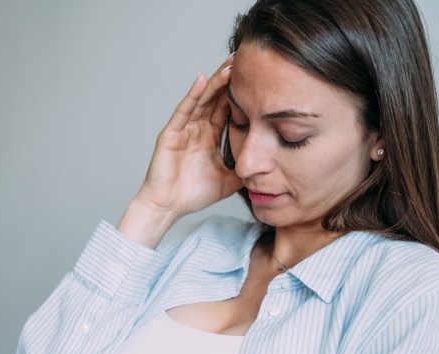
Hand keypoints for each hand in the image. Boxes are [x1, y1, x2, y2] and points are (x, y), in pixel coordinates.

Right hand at [119, 54, 244, 246]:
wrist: (168, 207)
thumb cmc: (192, 195)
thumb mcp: (228, 181)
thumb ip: (245, 170)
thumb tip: (270, 168)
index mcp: (210, 136)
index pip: (228, 109)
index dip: (241, 94)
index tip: (259, 78)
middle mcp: (197, 128)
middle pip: (216, 97)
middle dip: (230, 79)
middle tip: (247, 59)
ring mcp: (184, 129)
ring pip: (202, 99)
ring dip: (216, 81)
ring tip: (231, 64)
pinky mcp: (171, 133)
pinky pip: (184, 110)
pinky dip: (193, 94)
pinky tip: (202, 78)